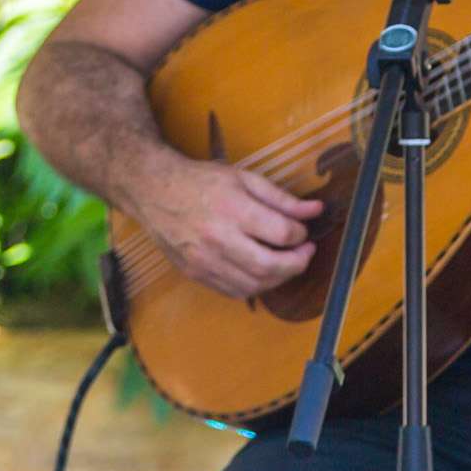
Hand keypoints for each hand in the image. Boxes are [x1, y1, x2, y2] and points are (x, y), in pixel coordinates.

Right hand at [133, 153, 323, 298]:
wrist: (155, 192)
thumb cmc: (201, 182)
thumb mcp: (245, 178)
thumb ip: (282, 198)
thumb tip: (315, 210)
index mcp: (232, 209)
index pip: (281, 233)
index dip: (301, 235)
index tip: (302, 231)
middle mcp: (217, 238)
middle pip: (270, 266)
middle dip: (297, 263)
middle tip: (305, 252)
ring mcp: (205, 261)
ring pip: (254, 285)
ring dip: (279, 278)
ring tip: (285, 262)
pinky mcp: (196, 274)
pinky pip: (235, 291)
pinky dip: (256, 286)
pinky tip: (262, 271)